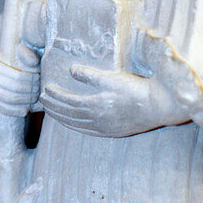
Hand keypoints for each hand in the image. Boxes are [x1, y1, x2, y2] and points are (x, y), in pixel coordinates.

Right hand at [0, 40, 38, 116]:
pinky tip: (26, 110)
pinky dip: (13, 110)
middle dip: (26, 89)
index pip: (7, 71)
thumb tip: (34, 62)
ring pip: (3, 98)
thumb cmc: (8, 49)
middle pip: (6, 85)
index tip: (39, 76)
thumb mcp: (15, 45)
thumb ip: (25, 51)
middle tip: (39, 89)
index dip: (25, 76)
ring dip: (22, 100)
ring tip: (35, 98)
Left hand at [40, 62, 188, 136]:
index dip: (55, 96)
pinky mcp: (112, 132)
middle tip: (42, 100)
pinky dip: (75, 126)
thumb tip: (71, 69)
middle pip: (68, 115)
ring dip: (61, 118)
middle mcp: (97, 120)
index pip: (68, 102)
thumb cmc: (137, 89)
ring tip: (51, 111)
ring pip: (76, 125)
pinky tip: (72, 123)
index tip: (45, 89)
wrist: (159, 106)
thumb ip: (90, 75)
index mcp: (96, 106)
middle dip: (53, 107)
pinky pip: (87, 131)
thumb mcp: (112, 78)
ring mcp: (105, 128)